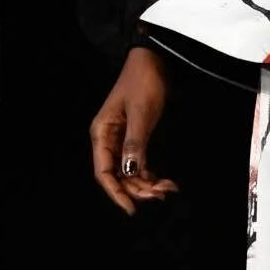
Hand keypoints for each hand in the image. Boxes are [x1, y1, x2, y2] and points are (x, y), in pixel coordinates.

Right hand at [89, 46, 179, 215]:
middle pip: (118, 176)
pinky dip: (150, 174)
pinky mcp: (135, 138)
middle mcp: (109, 140)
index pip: (104, 172)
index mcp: (102, 133)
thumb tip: (130, 171)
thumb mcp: (141, 112)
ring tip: (167, 188)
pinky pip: (138, 164)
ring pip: (130, 172)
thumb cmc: (144, 81)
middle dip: (137, 189)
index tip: (132, 209)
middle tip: (161, 195)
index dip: (116, 193)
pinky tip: (164, 180)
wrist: (153, 60)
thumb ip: (135, 143)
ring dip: (146, 184)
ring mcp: (122, 140)